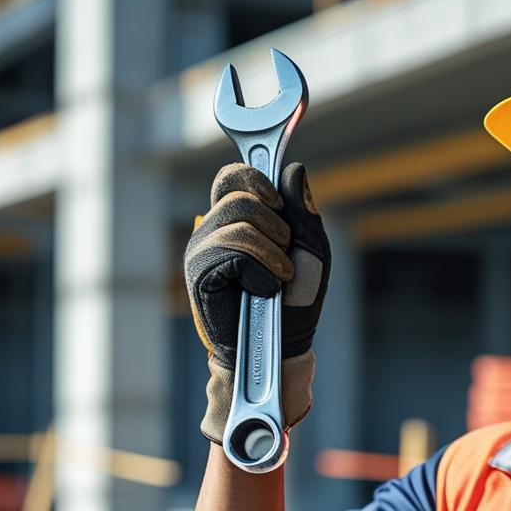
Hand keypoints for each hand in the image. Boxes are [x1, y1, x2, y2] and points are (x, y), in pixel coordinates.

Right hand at [184, 162, 330, 442]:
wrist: (284, 342)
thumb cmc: (296, 298)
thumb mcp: (310, 247)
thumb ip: (302, 209)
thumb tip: (293, 168)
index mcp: (238, 217)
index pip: (235, 175)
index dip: (253, 171)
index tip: (277, 195)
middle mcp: (214, 228)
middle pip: (239, 187)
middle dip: (276, 217)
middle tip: (284, 249)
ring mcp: (203, 249)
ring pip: (241, 217)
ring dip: (274, 248)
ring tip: (278, 275)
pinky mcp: (199, 272)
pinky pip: (234, 247)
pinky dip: (263, 267)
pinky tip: (264, 288)